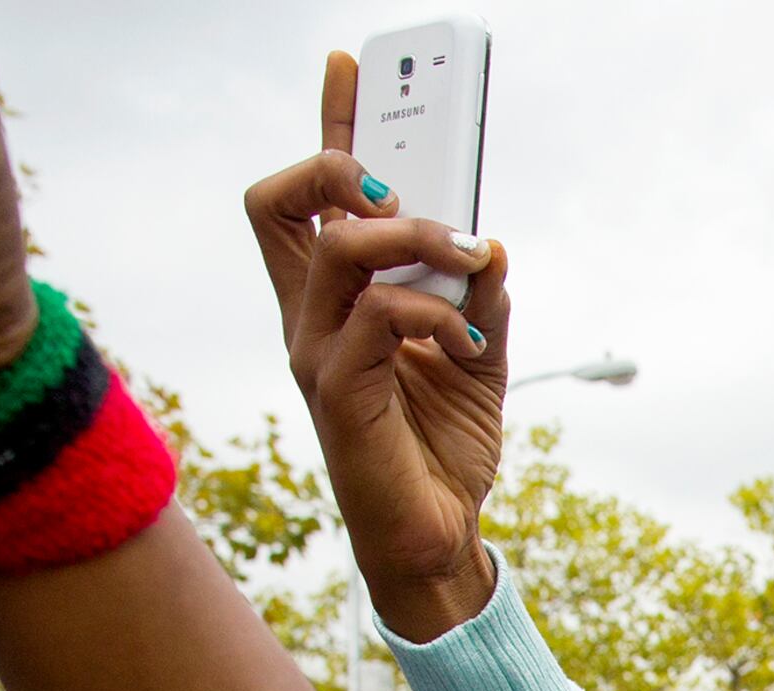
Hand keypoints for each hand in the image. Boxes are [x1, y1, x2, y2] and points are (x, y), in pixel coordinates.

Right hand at [245, 58, 507, 639]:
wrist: (437, 540)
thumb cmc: (441, 448)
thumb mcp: (478, 355)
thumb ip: (480, 295)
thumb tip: (489, 242)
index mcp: (334, 303)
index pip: (307, 200)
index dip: (325, 127)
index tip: (349, 67)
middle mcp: (309, 319)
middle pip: (285, 203)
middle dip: (342, 167)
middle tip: (408, 190)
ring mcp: (316, 354)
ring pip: (340, 249)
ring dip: (414, 237)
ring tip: (468, 257)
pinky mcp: (338, 392)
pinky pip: (379, 316)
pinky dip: (434, 310)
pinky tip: (467, 337)